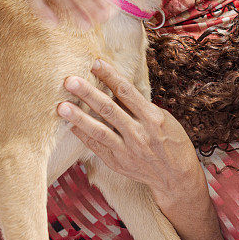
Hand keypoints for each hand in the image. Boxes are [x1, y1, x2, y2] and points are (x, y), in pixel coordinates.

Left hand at [57, 59, 204, 206]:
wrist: (176, 177)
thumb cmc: (172, 142)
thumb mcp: (163, 119)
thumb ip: (140, 107)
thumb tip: (116, 89)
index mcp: (152, 118)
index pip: (127, 92)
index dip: (110, 76)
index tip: (95, 62)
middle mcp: (139, 133)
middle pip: (109, 109)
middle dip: (88, 93)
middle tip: (69, 80)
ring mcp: (127, 150)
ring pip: (98, 130)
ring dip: (79, 117)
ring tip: (61, 107)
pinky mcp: (118, 163)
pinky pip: (96, 147)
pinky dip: (83, 136)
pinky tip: (70, 125)